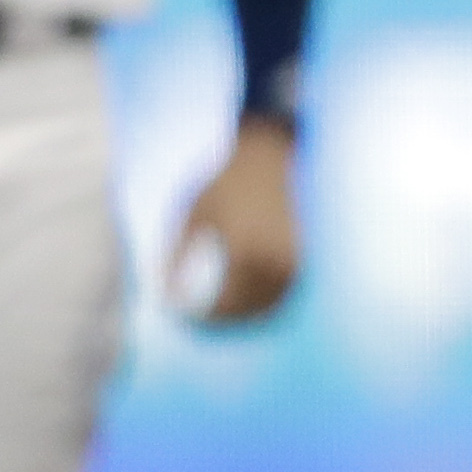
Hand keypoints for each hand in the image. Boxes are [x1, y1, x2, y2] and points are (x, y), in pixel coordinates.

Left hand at [169, 120, 300, 326]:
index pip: (225, 304)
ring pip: (272, 303)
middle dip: (224, 318)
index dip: (204, 318)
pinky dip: (265, 298)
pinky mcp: (307, 254)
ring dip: (246, 312)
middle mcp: (276, 260)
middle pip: (250, 309)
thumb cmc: (228, 178)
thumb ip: (176, 256)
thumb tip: (164, 293)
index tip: (184, 317)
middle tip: (200, 319)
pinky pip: (285, 289)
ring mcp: (297, 258)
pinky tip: (245, 292)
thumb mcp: (193, 213)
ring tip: (220, 309)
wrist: (274, 152)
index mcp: (245, 251)